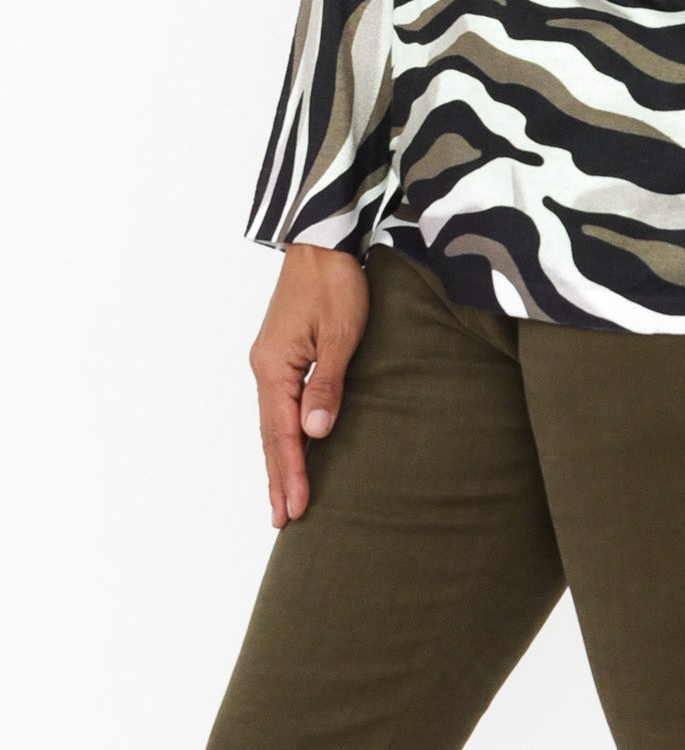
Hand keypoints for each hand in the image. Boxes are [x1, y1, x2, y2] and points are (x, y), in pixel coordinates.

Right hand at [248, 244, 368, 527]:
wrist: (323, 240)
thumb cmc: (336, 282)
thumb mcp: (341, 333)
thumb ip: (327, 384)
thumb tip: (314, 433)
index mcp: (274, 366)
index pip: (283, 433)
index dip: (291, 473)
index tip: (296, 510)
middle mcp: (265, 366)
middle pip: (270, 434)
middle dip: (277, 477)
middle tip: (283, 521)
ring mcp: (270, 358)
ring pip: (272, 421)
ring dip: (278, 459)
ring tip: (282, 497)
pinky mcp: (281, 350)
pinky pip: (278, 403)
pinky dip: (282, 432)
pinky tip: (290, 446)